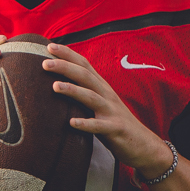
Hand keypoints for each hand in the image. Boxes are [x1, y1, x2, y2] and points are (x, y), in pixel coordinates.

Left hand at [43, 42, 173, 177]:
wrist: (145, 145)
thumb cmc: (116, 124)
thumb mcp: (101, 104)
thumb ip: (85, 94)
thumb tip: (58, 87)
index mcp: (102, 88)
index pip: (85, 65)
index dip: (68, 54)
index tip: (49, 45)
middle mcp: (107, 96)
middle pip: (86, 76)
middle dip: (65, 67)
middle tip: (44, 62)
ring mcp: (112, 112)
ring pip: (91, 97)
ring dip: (73, 90)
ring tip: (55, 86)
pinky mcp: (115, 129)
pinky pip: (99, 126)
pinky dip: (85, 123)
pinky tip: (71, 122)